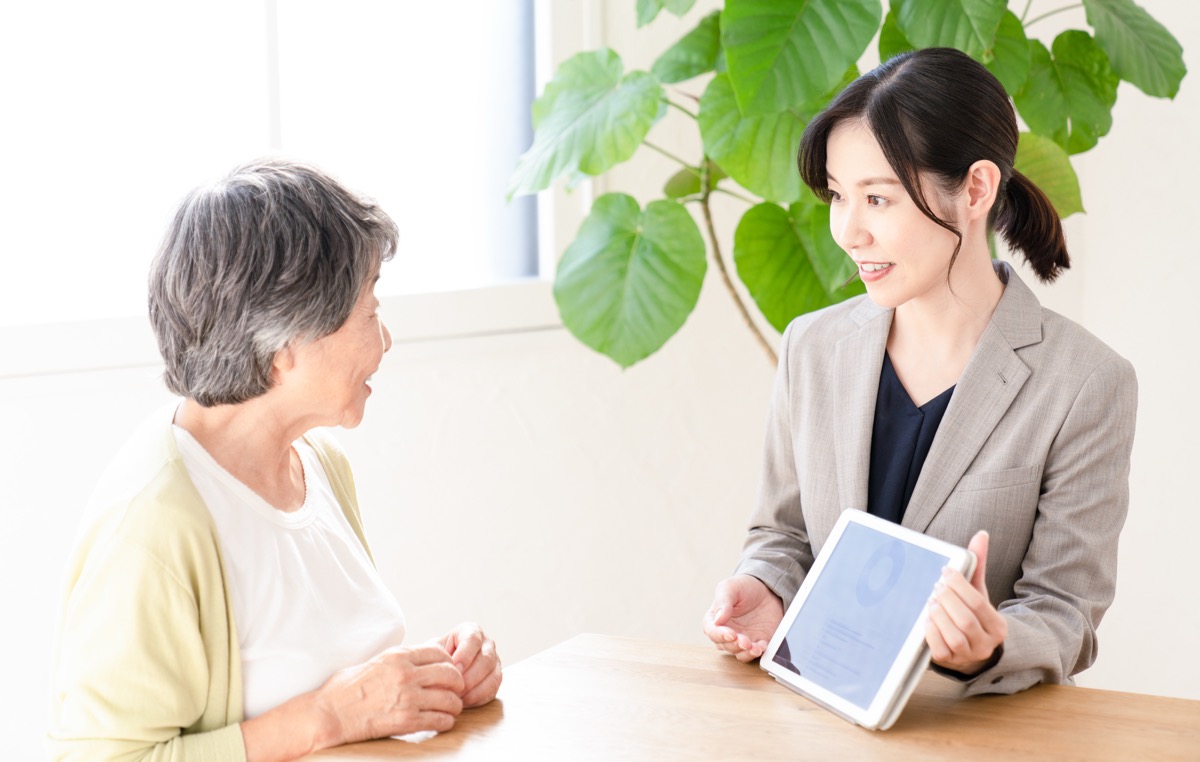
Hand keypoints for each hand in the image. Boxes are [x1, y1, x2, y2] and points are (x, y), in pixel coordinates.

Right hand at [312, 644, 464, 745]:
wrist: (329, 714)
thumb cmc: (347, 688)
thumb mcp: (376, 662)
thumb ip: (400, 660)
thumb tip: (420, 659)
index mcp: (399, 656)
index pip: (439, 653)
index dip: (450, 663)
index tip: (450, 671)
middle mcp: (406, 674)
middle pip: (450, 673)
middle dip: (457, 683)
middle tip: (456, 691)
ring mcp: (407, 697)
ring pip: (449, 699)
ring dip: (455, 705)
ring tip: (452, 709)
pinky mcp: (406, 720)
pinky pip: (439, 720)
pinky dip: (446, 722)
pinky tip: (442, 722)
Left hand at [438, 622, 502, 707]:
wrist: (441, 670)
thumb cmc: (436, 658)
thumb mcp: (432, 651)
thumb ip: (435, 655)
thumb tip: (439, 668)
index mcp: (471, 631)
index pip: (473, 639)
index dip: (465, 655)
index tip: (453, 669)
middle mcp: (487, 644)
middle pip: (486, 659)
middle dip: (469, 676)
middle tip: (455, 687)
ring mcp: (494, 662)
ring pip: (492, 675)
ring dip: (474, 689)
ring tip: (457, 696)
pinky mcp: (495, 679)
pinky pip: (492, 689)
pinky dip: (478, 697)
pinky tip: (464, 701)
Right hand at [703, 575, 783, 661]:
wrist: (767, 589)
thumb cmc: (744, 587)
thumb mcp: (730, 587)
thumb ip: (722, 601)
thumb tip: (717, 620)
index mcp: (715, 618)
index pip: (711, 631)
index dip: (719, 635)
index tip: (730, 634)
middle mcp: (726, 631)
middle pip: (724, 645)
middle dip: (734, 645)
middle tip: (744, 641)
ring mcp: (741, 638)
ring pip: (738, 652)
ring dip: (744, 652)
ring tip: (753, 647)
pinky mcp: (757, 642)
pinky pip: (754, 652)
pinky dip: (757, 652)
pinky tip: (761, 646)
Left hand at [926, 530, 1007, 674]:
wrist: (973, 649)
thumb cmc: (973, 614)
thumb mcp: (978, 591)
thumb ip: (978, 565)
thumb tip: (981, 535)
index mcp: (997, 626)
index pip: (977, 602)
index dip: (959, 585)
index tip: (946, 572)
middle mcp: (986, 644)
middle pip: (965, 620)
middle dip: (948, 600)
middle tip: (936, 586)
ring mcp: (968, 655)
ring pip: (954, 636)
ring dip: (939, 616)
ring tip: (931, 601)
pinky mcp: (950, 662)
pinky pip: (939, 649)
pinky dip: (931, 632)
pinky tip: (927, 619)